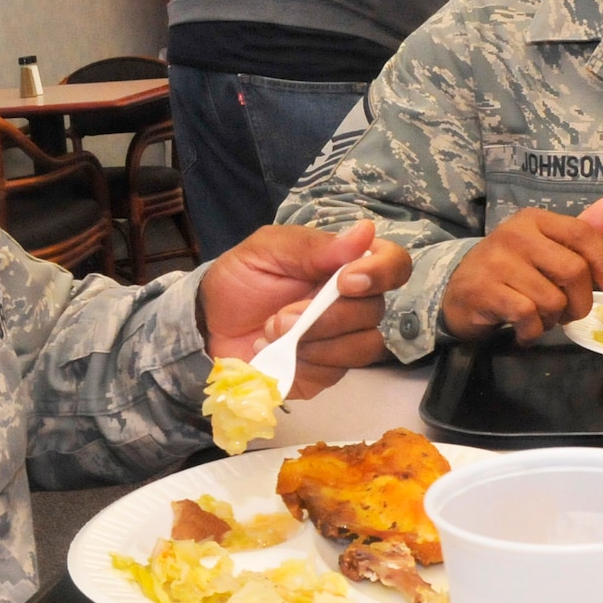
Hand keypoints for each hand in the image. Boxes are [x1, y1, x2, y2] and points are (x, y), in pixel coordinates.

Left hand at [199, 221, 411, 398]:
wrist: (209, 325)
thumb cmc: (240, 279)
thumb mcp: (266, 250)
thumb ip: (312, 246)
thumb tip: (365, 231)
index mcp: (345, 264)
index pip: (393, 263)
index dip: (381, 273)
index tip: (346, 281)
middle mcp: (353, 301)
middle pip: (375, 310)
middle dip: (327, 316)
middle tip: (280, 317)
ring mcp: (343, 339)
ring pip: (364, 345)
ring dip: (316, 341)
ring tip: (272, 334)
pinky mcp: (327, 371)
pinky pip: (337, 372)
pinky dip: (305, 362)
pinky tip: (275, 354)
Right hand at [440, 196, 602, 342]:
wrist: (457, 293)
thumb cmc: (510, 270)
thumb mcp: (546, 246)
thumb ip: (582, 230)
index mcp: (534, 220)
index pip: (582, 234)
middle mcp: (514, 235)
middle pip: (573, 271)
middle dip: (580, 303)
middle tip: (568, 313)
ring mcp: (496, 262)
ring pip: (552, 300)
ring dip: (553, 321)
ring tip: (539, 319)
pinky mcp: (484, 290)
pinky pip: (528, 316)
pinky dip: (532, 332)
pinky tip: (524, 331)